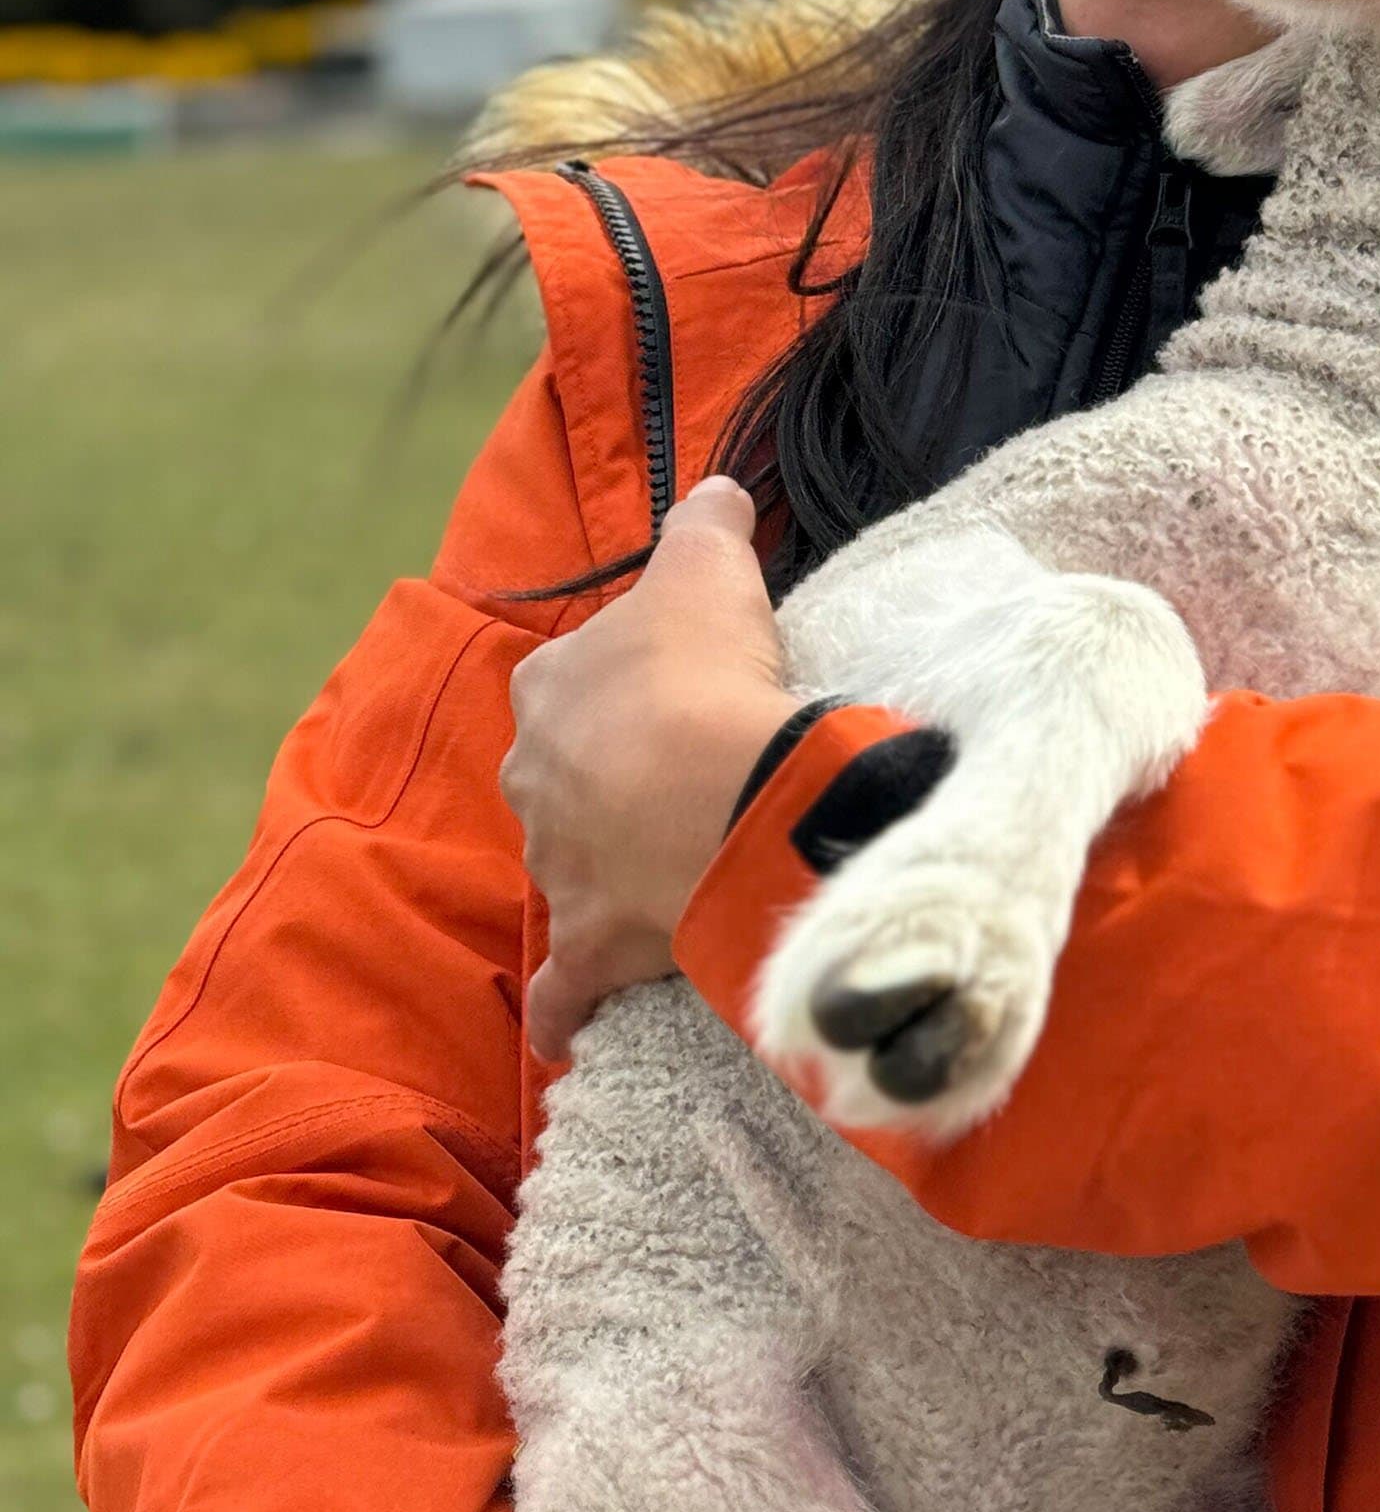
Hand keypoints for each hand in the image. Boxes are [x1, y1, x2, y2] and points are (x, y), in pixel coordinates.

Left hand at [501, 476, 796, 1061]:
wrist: (717, 793)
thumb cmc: (704, 675)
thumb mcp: (707, 568)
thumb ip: (706, 524)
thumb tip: (715, 487)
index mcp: (549, 689)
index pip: (573, 681)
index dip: (628, 688)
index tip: (676, 696)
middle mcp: (532, 777)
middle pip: (565, 778)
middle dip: (607, 785)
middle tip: (684, 787)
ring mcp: (557, 866)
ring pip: (569, 871)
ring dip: (604, 877)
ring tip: (669, 877)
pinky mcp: (588, 946)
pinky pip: (562, 990)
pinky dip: (562, 1008)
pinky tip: (570, 1024)